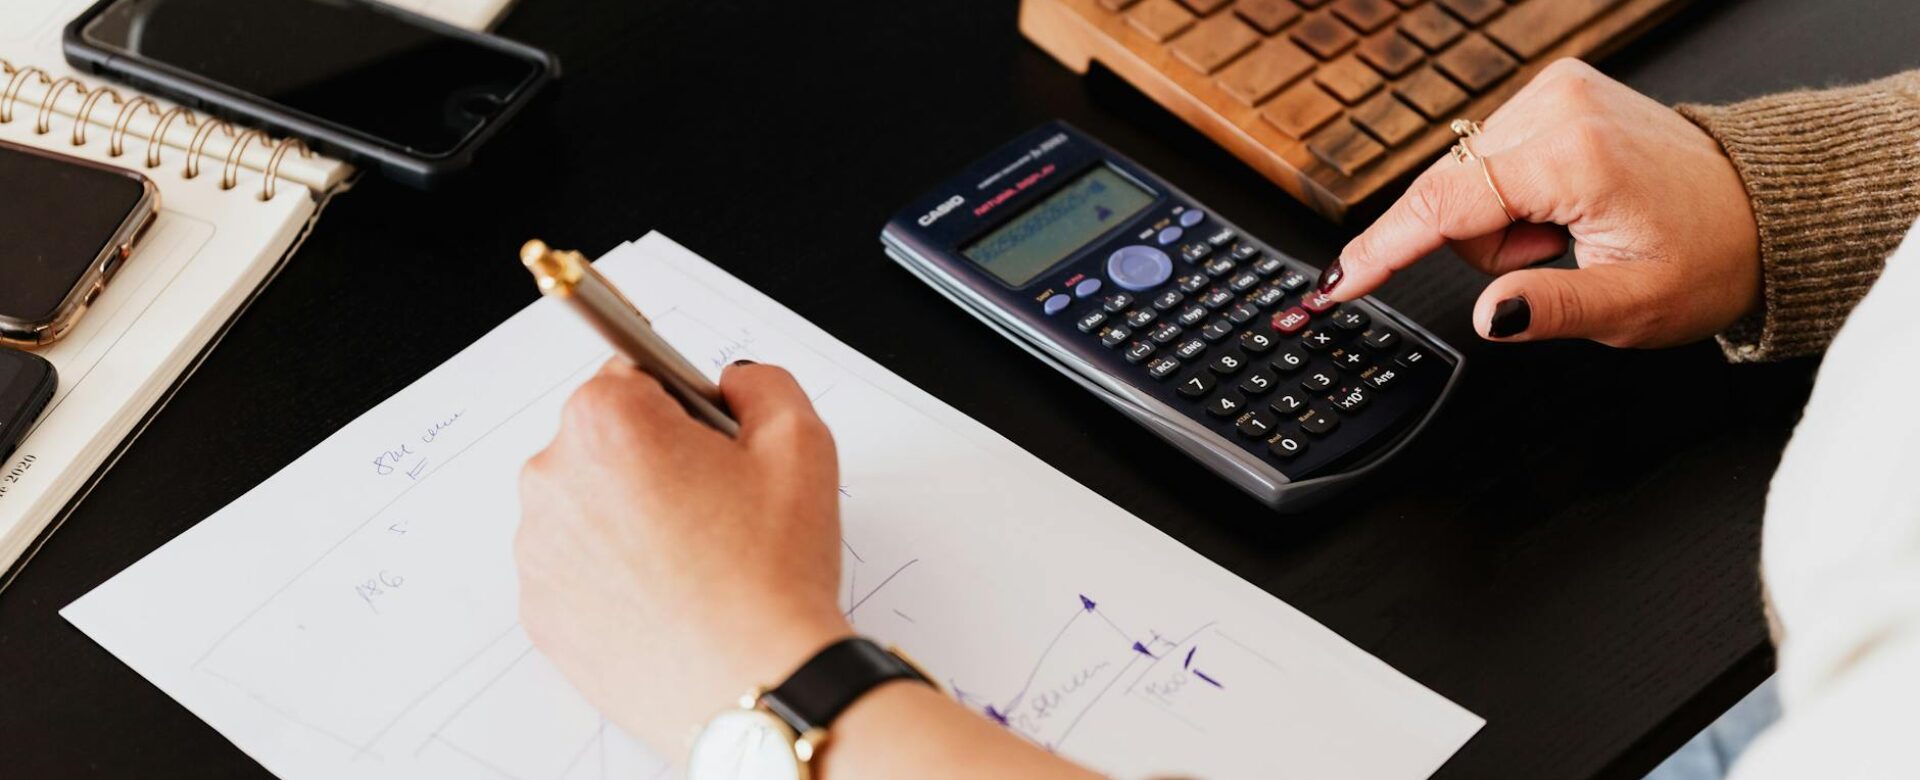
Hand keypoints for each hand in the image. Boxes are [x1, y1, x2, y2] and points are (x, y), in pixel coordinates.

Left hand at [516, 360, 849, 753]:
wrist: (753, 683)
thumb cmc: (772, 572)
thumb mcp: (802, 443)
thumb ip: (763, 385)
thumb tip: (733, 384)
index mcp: (607, 421)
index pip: (633, 376)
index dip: (684, 409)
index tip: (710, 446)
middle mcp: (553, 477)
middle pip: (603, 442)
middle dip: (653, 462)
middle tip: (714, 511)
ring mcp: (538, 549)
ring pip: (587, 507)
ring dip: (629, 519)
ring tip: (694, 563)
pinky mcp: (539, 610)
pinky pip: (576, 569)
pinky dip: (613, 576)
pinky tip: (667, 597)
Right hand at [1322, 59, 1761, 346]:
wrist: (1758, 207)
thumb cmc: (1708, 254)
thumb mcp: (1634, 308)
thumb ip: (1552, 312)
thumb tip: (1489, 315)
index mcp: (1575, 156)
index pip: (1445, 205)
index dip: (1382, 251)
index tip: (1335, 283)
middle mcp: (1558, 107)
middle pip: (1451, 196)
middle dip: (1488, 244)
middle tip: (1558, 257)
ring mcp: (1555, 91)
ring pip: (1464, 181)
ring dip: (1502, 222)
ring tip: (1569, 231)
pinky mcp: (1554, 91)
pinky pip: (1488, 160)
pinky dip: (1513, 195)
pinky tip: (1564, 205)